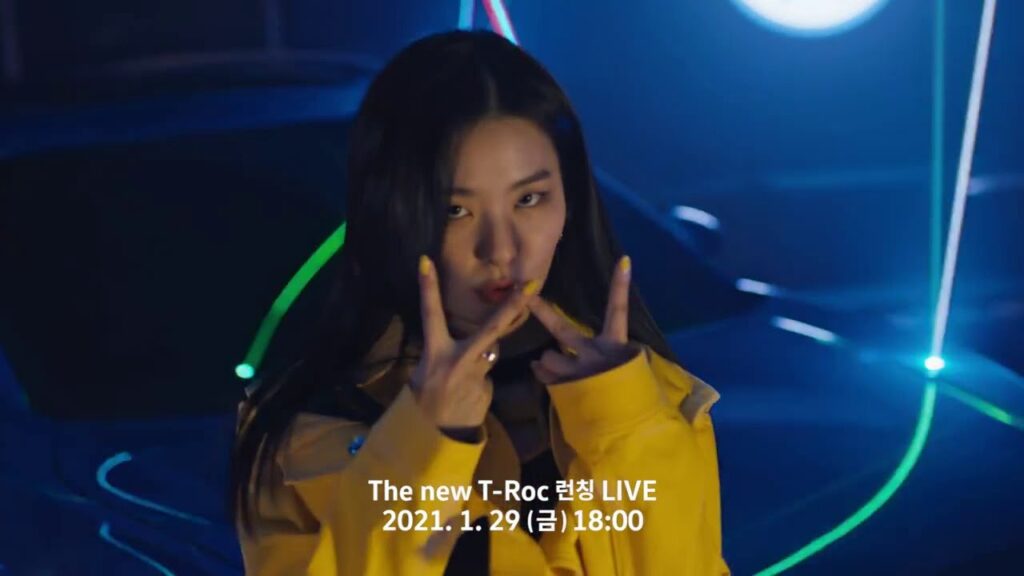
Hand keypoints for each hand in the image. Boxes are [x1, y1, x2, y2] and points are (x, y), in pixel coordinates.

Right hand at [410, 255, 539, 430]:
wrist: (433, 437)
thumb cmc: (425, 399)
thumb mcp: (425, 371)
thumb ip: (446, 351)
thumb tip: (469, 339)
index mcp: (434, 352)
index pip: (430, 314)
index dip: (428, 288)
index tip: (427, 261)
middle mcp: (456, 360)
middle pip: (491, 328)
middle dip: (513, 306)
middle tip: (532, 285)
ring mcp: (475, 376)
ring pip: (489, 354)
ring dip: (481, 360)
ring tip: (459, 385)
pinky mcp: (487, 390)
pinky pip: (487, 376)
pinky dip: (479, 382)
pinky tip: (467, 398)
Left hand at [528, 256, 638, 384]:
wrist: (631, 428)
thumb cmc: (630, 395)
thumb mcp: (629, 370)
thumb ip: (612, 355)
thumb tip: (603, 345)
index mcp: (616, 346)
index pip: (619, 310)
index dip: (620, 286)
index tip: (623, 260)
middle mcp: (595, 354)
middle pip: (563, 329)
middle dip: (543, 312)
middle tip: (527, 296)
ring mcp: (579, 371)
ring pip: (548, 356)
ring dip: (547, 362)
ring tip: (556, 368)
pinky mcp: (566, 388)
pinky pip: (544, 375)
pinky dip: (542, 373)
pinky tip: (544, 375)